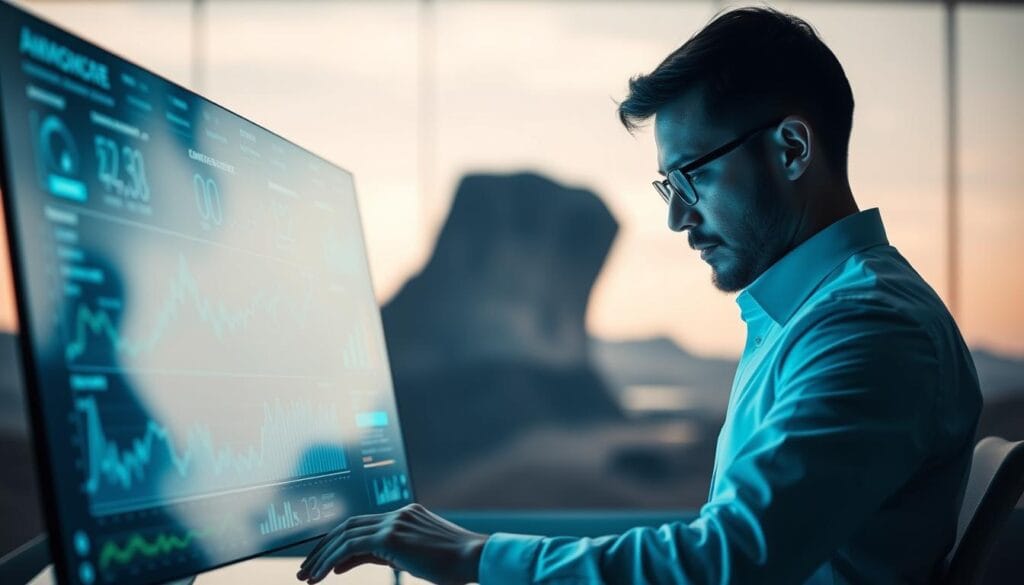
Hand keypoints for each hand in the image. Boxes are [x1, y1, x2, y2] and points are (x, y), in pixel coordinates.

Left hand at [296, 503, 488, 583]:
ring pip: (345, 534)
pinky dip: (333, 559)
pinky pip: (351, 546)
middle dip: (323, 548)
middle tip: (305, 569)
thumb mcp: (416, 558)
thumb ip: (387, 555)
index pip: (363, 526)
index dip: (339, 544)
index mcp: (405, 516)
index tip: (324, 564)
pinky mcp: (391, 536)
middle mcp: (397, 514)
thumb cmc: (453, 564)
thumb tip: (352, 561)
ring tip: (307, 576)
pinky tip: (323, 574)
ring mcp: (394, 522)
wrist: (474, 558)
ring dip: (322, 556)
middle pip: (348, 526)